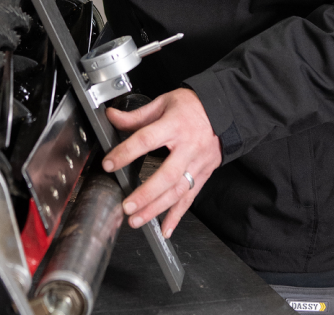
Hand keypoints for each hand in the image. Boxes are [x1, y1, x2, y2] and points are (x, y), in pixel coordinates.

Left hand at [101, 88, 221, 237]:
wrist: (224, 109)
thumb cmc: (192, 106)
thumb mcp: (163, 103)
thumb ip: (136, 116)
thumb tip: (111, 116)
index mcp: (174, 125)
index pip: (147, 139)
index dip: (126, 152)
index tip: (109, 163)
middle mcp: (188, 146)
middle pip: (166, 175)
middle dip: (146, 194)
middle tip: (127, 206)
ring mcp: (198, 162)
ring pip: (178, 191)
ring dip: (157, 208)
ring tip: (137, 219)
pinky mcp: (204, 173)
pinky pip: (190, 197)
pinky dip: (177, 215)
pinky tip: (165, 228)